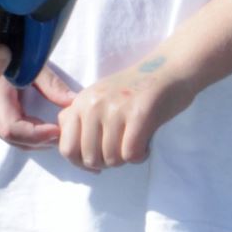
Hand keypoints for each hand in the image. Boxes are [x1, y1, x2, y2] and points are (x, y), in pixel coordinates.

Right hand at [0, 63, 74, 149]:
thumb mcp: (30, 65)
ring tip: (60, 130)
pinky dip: (32, 136)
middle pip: (17, 140)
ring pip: (15, 142)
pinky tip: (46, 128)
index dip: (36, 134)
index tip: (58, 129)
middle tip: (67, 131)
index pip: (12, 129)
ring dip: (39, 141)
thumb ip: (51, 84)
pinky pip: (13, 136)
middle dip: (43, 140)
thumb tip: (73, 102)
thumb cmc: (6, 55)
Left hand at [53, 50, 196, 169]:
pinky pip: (131, 154)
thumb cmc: (134, 88)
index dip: (81, 163)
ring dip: (125, 159)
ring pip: (111, 159)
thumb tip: (61, 142)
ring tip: (135, 144)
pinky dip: (139, 157)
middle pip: (90, 158)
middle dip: (107, 162)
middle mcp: (93, 105)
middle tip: (122, 150)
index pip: (67, 148)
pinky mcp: (140, 115)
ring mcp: (116, 109)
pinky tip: (145, 146)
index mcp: (80, 103)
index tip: (97, 162)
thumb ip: (78, 117)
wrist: (170, 68)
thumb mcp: (97, 97)